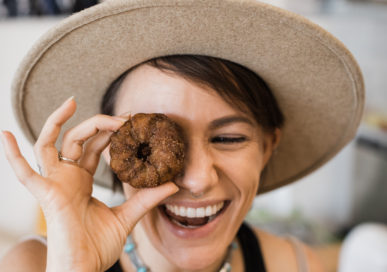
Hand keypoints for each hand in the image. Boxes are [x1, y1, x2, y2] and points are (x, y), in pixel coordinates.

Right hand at [0, 97, 177, 271]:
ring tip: (72, 102)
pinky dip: (12, 154)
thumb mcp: (127, 216)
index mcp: (83, 181)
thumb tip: (173, 185)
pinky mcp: (44, 194)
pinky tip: (4, 134)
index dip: (110, 132)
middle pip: (77, 139)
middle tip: (123, 116)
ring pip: (49, 143)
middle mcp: (67, 178)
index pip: (95, 147)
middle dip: (98, 123)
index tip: (131, 122)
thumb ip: (146, 198)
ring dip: (57, 122)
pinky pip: (23, 172)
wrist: (83, 269)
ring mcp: (54, 183)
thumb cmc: (98, 246)